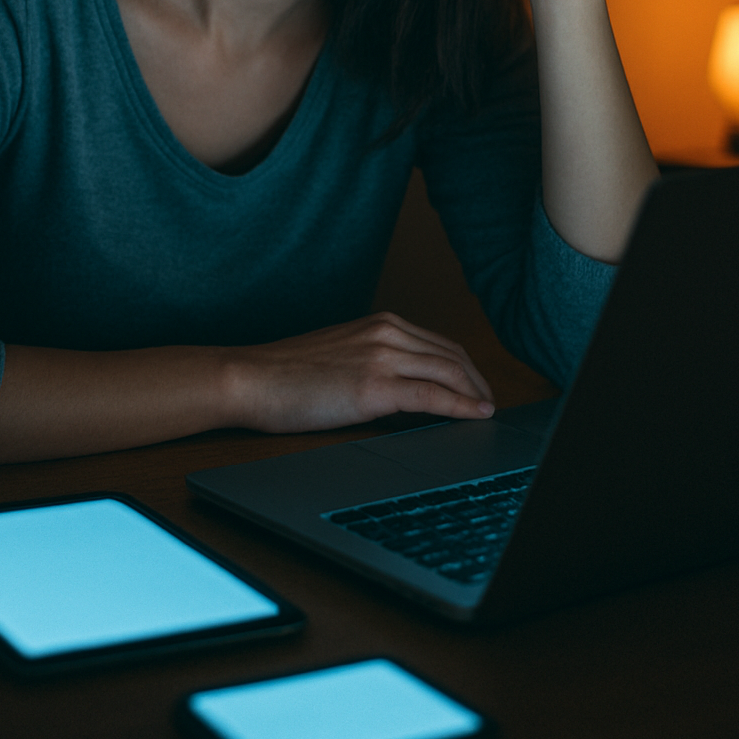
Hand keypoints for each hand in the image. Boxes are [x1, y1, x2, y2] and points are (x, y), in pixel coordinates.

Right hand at [223, 312, 494, 433]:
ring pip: (449, 372)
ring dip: (475, 393)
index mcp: (379, 323)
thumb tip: (402, 388)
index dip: (465, 367)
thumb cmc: (284, 374)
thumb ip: (373, 361)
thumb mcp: (339, 355)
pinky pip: (432, 395)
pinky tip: (477, 415)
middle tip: (489, 403)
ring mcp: (382, 357)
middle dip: (477, 381)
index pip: (438, 343)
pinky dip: (462, 406)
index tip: (477, 386)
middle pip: (453, 355)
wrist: (249, 378)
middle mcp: (386, 332)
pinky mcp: (374, 386)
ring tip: (487, 412)